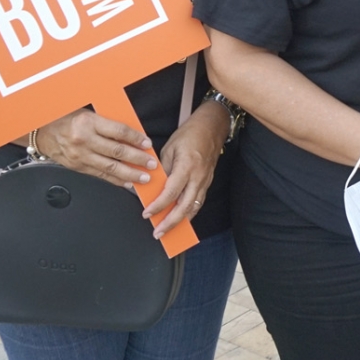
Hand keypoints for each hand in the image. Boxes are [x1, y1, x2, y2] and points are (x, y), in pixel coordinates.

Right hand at [35, 110, 155, 186]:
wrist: (41, 131)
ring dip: (130, 173)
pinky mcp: (77, 167)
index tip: (147, 144)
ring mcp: (80, 156)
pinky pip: (100, 175)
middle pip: (117, 152)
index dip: (136, 138)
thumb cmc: (66, 118)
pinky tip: (127, 183)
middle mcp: (84, 140)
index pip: (119, 132)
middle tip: (152, 164)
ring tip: (144, 177)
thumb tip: (133, 133)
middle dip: (138, 159)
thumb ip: (108, 122)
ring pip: (110, 167)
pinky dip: (115, 180)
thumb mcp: (88, 113)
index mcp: (89, 122)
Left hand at [142, 102, 228, 236]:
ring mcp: (205, 180)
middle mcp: (198, 176)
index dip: (158, 205)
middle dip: (170, 222)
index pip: (171, 192)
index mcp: (187, 166)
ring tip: (168, 231)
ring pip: (194, 207)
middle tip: (158, 233)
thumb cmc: (190, 134)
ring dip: (180, 221)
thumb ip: (163, 169)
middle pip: (185, 206)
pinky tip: (180, 219)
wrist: (212, 126)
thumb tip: (153, 186)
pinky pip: (198, 202)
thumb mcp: (170, 147)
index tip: (146, 213)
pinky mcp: (208, 182)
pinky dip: (189, 213)